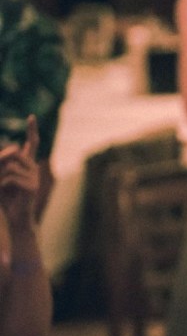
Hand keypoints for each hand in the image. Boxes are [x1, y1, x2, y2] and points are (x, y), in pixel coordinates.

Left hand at [0, 116, 40, 231]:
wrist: (16, 218)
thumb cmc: (6, 198)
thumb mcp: (1, 177)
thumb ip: (3, 164)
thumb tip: (10, 152)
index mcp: (27, 164)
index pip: (32, 144)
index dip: (32, 130)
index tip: (31, 117)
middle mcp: (33, 168)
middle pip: (14, 153)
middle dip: (1, 163)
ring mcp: (35, 177)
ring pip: (11, 165)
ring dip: (0, 176)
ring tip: (1, 187)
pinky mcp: (32, 187)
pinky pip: (11, 178)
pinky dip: (2, 184)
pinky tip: (5, 191)